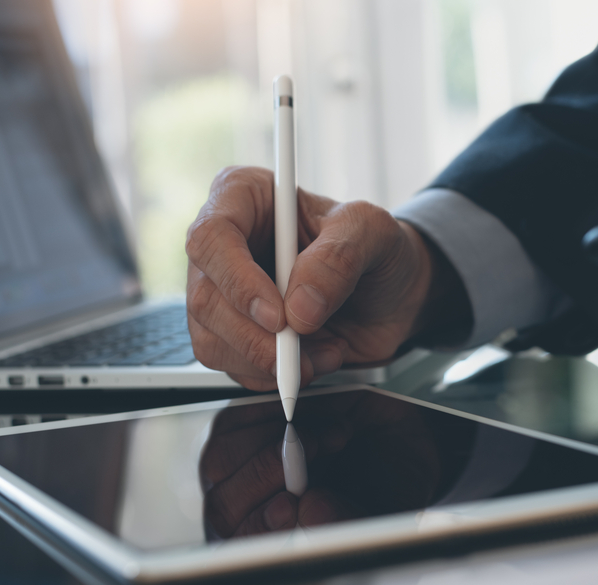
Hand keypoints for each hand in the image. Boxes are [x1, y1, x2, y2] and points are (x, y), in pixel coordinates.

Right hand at [186, 166, 466, 389]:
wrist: (391, 293)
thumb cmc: (376, 247)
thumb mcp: (373, 233)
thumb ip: (339, 259)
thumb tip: (299, 307)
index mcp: (245, 198)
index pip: (212, 237)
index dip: (238, 282)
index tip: (278, 316)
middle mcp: (224, 245)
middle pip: (205, 298)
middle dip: (255, 338)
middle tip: (300, 350)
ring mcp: (224, 292)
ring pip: (211, 340)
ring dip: (268, 360)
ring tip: (322, 351)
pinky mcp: (233, 333)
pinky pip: (231, 366)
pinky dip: (273, 375)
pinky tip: (312, 359)